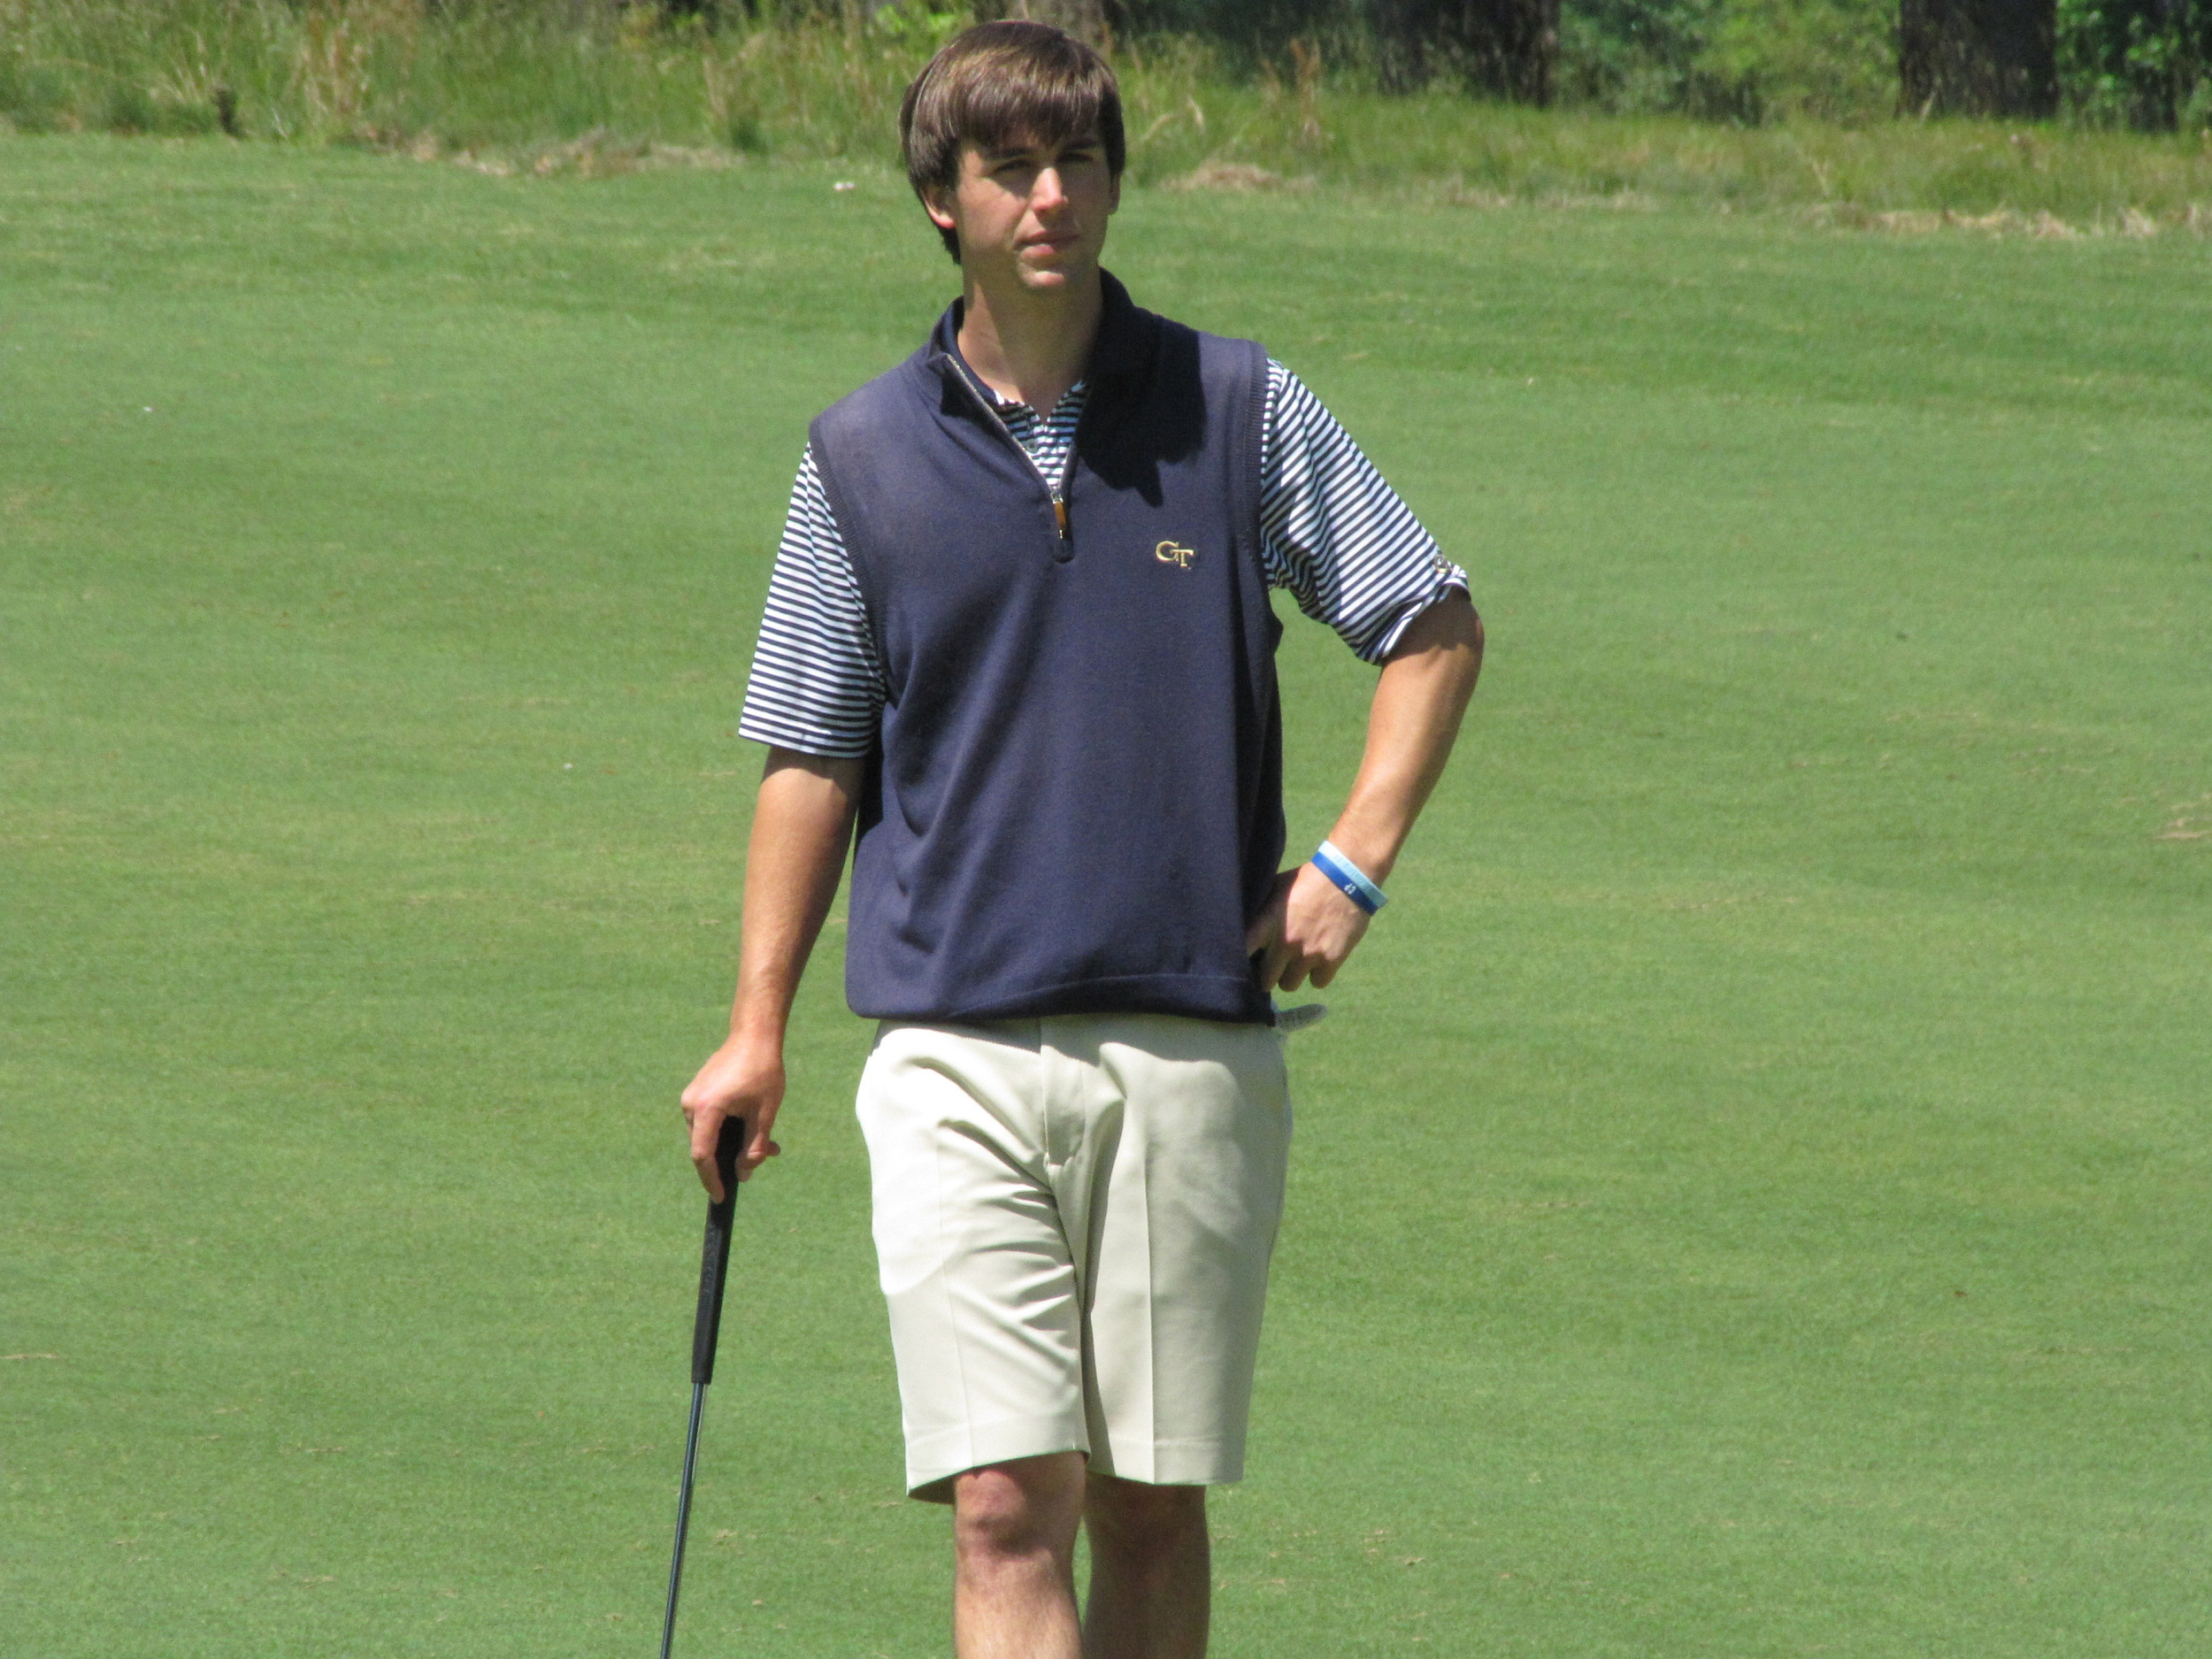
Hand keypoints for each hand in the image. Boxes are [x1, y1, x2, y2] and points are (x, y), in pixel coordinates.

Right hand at [679, 1035, 785, 1199]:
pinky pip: (709, 1121)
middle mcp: (691, 1105)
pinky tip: (754, 1127)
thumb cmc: (762, 1071)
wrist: (754, 1035)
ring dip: (735, 1143)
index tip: (721, 1198)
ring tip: (769, 1144)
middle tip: (766, 1158)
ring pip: (710, 1135)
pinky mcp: (697, 1093)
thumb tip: (744, 1174)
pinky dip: (729, 1129)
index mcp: (706, 1109)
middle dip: (733, 1160)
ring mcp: (692, 1098)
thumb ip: (754, 1146)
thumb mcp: (765, 1113)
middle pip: (707, 1147)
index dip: (711, 1180)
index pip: (702, 1155)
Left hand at [1245, 862, 1371, 993]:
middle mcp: (1285, 943)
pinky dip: (1318, 974)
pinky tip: (1320, 960)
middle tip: (1276, 965)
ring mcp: (1308, 954)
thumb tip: (1246, 925)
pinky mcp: (1331, 960)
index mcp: (1268, 923)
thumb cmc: (1307, 880)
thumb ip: (1262, 911)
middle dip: (1269, 974)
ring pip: (1289, 985)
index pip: (1242, 951)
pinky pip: (1317, 983)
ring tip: (1298, 962)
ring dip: (1293, 975)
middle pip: (1265, 981)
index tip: (1247, 959)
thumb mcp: (1277, 888)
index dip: (1240, 960)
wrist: (1347, 878)